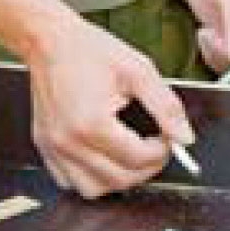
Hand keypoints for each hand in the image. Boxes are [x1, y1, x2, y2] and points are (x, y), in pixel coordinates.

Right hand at [27, 11, 194, 197]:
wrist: (49, 41)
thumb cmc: (89, 50)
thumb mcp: (138, 70)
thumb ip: (166, 107)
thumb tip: (184, 137)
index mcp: (92, 123)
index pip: (138, 158)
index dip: (161, 152)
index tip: (165, 139)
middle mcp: (68, 141)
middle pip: (119, 180)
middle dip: (146, 169)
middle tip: (154, 149)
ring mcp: (53, 148)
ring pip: (93, 189)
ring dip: (118, 179)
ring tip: (129, 156)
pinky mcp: (45, 148)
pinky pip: (70, 182)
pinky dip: (91, 177)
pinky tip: (103, 157)